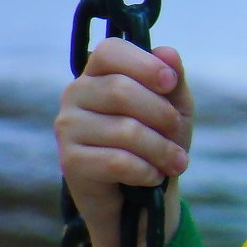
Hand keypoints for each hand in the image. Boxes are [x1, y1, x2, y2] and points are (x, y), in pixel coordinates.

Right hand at [54, 38, 193, 246]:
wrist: (141, 196)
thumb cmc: (158, 139)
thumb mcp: (175, 105)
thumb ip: (173, 78)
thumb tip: (167, 52)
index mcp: (100, 72)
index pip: (110, 50)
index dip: (144, 64)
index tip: (170, 83)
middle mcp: (77, 93)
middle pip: (121, 90)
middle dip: (162, 114)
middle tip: (178, 132)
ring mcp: (68, 127)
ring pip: (124, 130)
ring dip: (161, 149)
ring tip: (176, 161)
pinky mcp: (70, 161)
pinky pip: (117, 161)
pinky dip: (146, 170)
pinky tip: (154, 176)